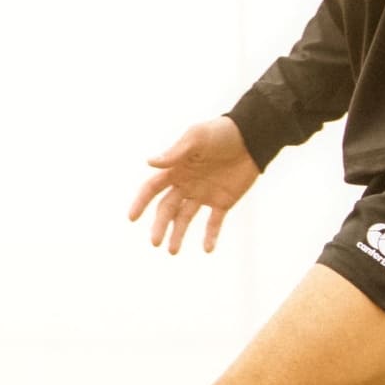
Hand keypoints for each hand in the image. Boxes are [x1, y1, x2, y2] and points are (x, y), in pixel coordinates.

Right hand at [128, 117, 260, 255]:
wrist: (252, 137)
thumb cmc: (221, 133)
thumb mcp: (197, 138)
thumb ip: (175, 153)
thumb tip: (149, 162)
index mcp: (176, 169)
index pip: (152, 188)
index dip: (141, 202)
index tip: (132, 217)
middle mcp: (186, 184)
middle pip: (167, 208)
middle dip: (160, 226)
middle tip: (155, 243)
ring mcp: (204, 194)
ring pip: (185, 219)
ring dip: (178, 235)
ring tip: (173, 251)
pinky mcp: (223, 201)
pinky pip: (214, 222)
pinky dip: (210, 236)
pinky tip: (208, 249)